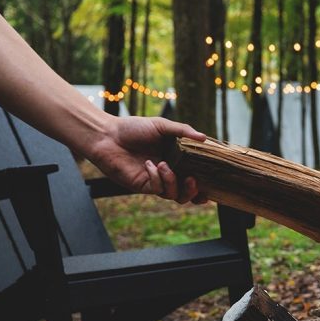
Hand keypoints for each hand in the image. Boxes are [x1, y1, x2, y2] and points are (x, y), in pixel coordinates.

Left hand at [83, 117, 207, 202]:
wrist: (107, 135)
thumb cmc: (133, 128)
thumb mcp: (162, 126)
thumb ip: (183, 131)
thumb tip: (204, 138)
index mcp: (176, 160)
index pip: (195, 177)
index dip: (204, 186)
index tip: (212, 187)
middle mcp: (168, 173)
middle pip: (187, 193)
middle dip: (193, 191)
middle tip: (193, 180)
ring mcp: (156, 181)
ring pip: (174, 195)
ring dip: (173, 182)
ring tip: (164, 165)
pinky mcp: (143, 185)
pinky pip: (157, 189)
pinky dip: (157, 178)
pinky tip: (149, 165)